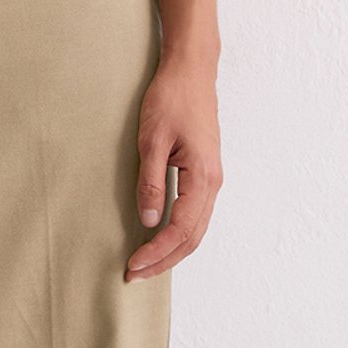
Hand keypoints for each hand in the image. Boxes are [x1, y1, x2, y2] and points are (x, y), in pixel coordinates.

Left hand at [125, 51, 221, 279]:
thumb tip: (148, 222)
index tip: (133, 266)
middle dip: (164, 260)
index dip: (157, 252)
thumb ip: (151, 182)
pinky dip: (178, 233)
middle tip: (134, 275)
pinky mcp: (205, 174)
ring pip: (196, 229)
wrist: (192, 72)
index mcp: (203, 176)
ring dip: (171, 250)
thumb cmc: (171, 99)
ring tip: (145, 264)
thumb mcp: (152, 141)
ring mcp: (212, 179)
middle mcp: (213, 183)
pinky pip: (195, 215)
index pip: (181, 229)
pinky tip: (160, 238)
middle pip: (192, 237)